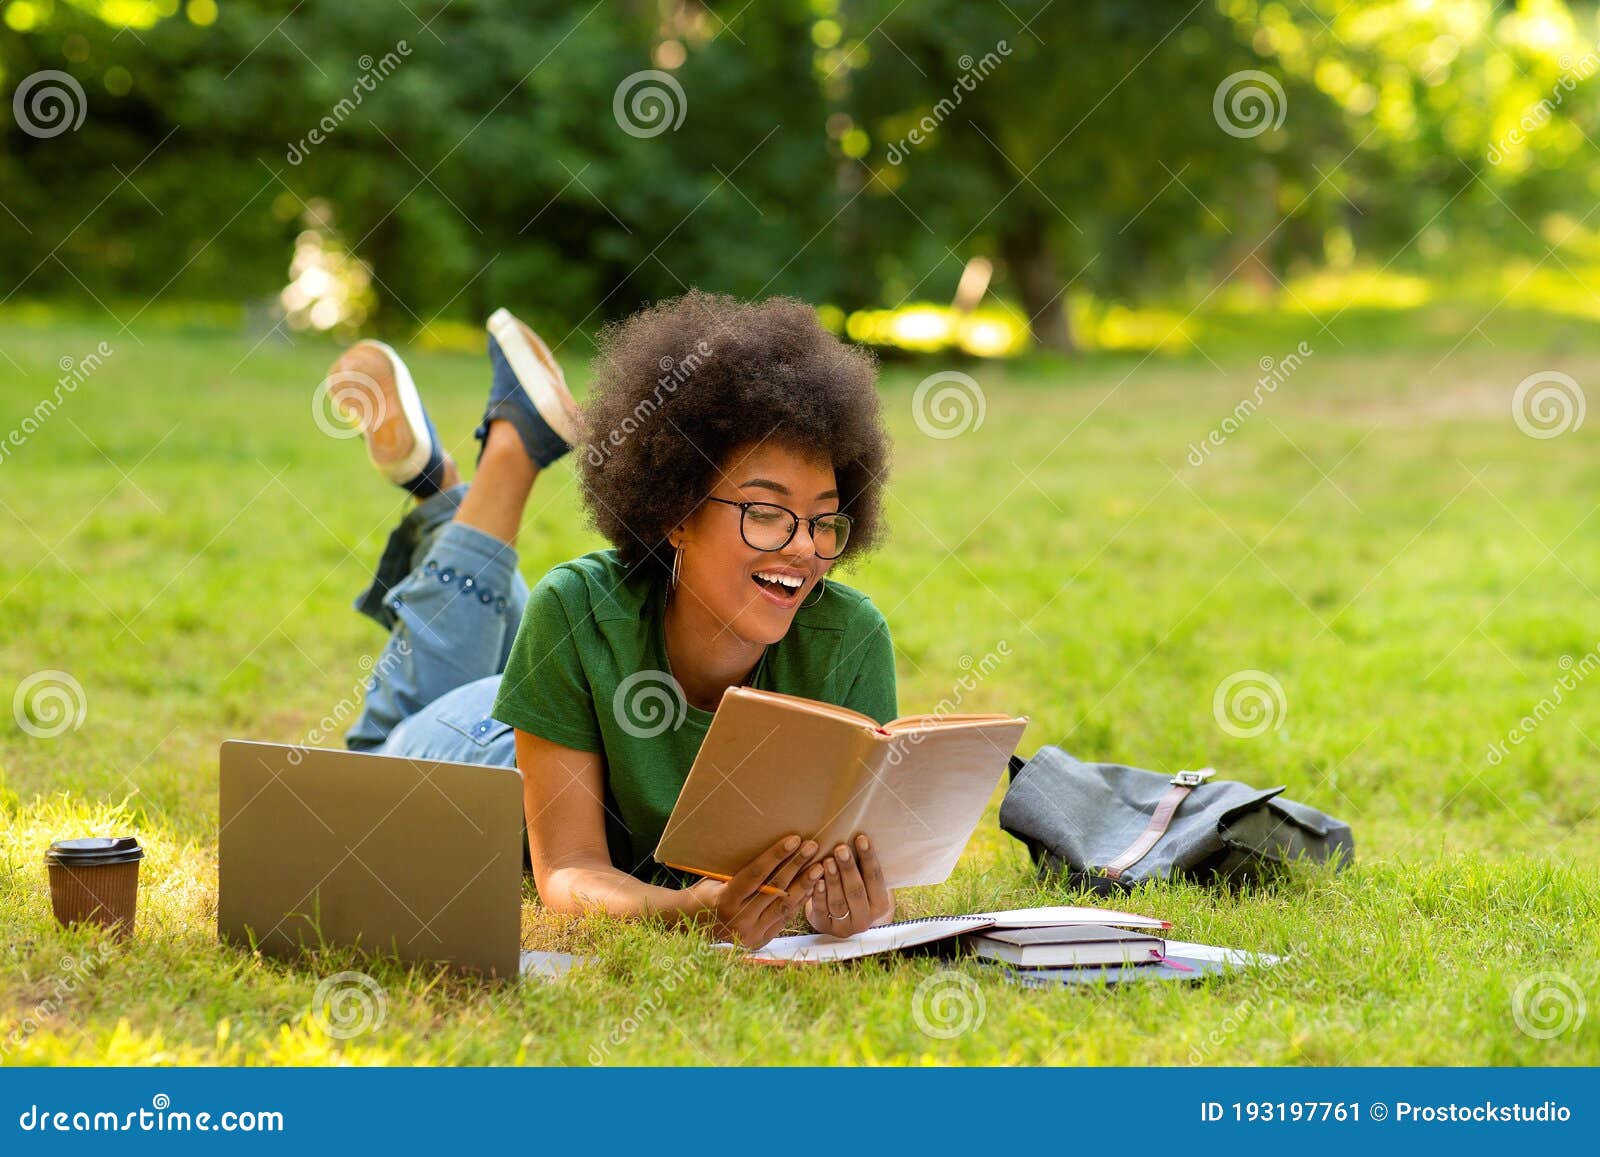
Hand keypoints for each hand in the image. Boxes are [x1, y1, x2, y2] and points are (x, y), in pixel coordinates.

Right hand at [688, 835, 822, 948]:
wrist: (693, 925)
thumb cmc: (705, 892)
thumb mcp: (716, 878)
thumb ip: (741, 871)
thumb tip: (770, 846)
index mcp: (725, 901)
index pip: (755, 875)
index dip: (775, 856)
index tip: (794, 839)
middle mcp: (739, 921)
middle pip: (775, 889)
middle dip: (796, 866)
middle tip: (812, 847)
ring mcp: (751, 934)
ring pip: (785, 906)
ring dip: (804, 884)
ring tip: (819, 866)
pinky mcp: (761, 940)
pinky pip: (785, 918)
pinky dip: (799, 901)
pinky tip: (812, 886)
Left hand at [805, 834, 893, 937]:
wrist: (838, 918)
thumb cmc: (854, 891)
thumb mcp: (865, 883)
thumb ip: (864, 867)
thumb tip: (861, 835)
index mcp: (880, 906)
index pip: (876, 880)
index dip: (869, 858)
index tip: (861, 838)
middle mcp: (864, 919)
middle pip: (856, 891)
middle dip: (848, 869)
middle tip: (841, 849)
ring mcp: (844, 927)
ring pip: (838, 901)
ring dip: (833, 880)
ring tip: (827, 861)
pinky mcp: (824, 927)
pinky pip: (821, 910)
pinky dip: (818, 895)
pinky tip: (816, 880)